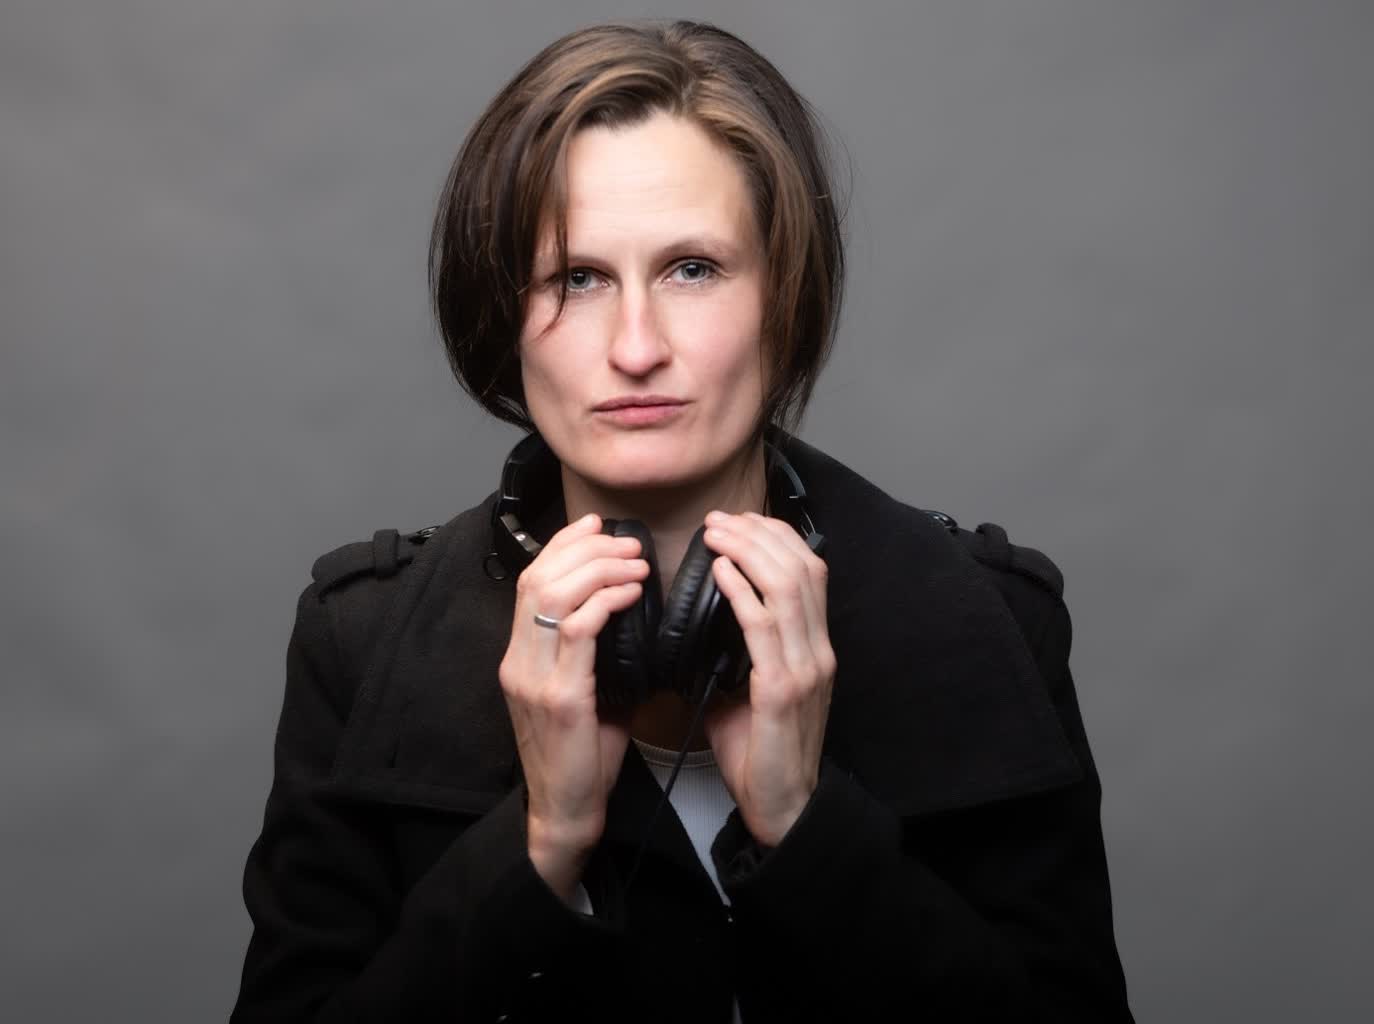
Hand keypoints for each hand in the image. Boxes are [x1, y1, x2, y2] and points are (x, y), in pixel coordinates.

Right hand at [497, 513, 648, 899]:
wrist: (568, 811)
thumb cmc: (582, 754)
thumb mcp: (587, 690)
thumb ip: (597, 649)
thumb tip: (632, 607)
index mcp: (520, 656)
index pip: (530, 580)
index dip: (562, 544)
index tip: (596, 525)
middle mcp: (518, 661)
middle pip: (537, 578)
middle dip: (584, 547)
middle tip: (626, 540)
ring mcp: (534, 679)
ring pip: (553, 596)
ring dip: (599, 568)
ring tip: (635, 561)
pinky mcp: (560, 698)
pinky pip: (577, 631)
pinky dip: (606, 601)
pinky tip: (632, 593)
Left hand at [700, 511, 836, 846]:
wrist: (781, 806)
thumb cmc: (760, 750)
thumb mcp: (749, 688)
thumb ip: (735, 651)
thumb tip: (696, 621)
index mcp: (814, 646)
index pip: (809, 570)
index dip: (776, 537)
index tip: (738, 521)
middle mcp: (818, 650)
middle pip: (802, 567)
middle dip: (759, 533)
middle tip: (719, 519)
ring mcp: (805, 668)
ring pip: (788, 587)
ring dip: (748, 551)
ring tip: (715, 533)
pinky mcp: (783, 690)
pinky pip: (764, 627)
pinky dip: (742, 590)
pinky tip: (719, 570)